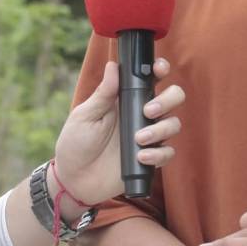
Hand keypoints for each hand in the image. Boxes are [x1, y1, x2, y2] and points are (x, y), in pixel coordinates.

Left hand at [52, 59, 183, 206]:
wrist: (73, 179)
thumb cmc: (75, 143)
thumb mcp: (85, 115)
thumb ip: (103, 93)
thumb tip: (112, 66)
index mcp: (126, 100)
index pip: (151, 79)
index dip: (161, 69)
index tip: (160, 69)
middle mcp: (141, 115)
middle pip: (173, 98)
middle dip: (168, 100)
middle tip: (148, 111)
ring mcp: (147, 137)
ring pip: (173, 124)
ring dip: (161, 129)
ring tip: (139, 139)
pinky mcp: (150, 159)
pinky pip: (168, 153)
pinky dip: (159, 154)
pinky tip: (142, 157)